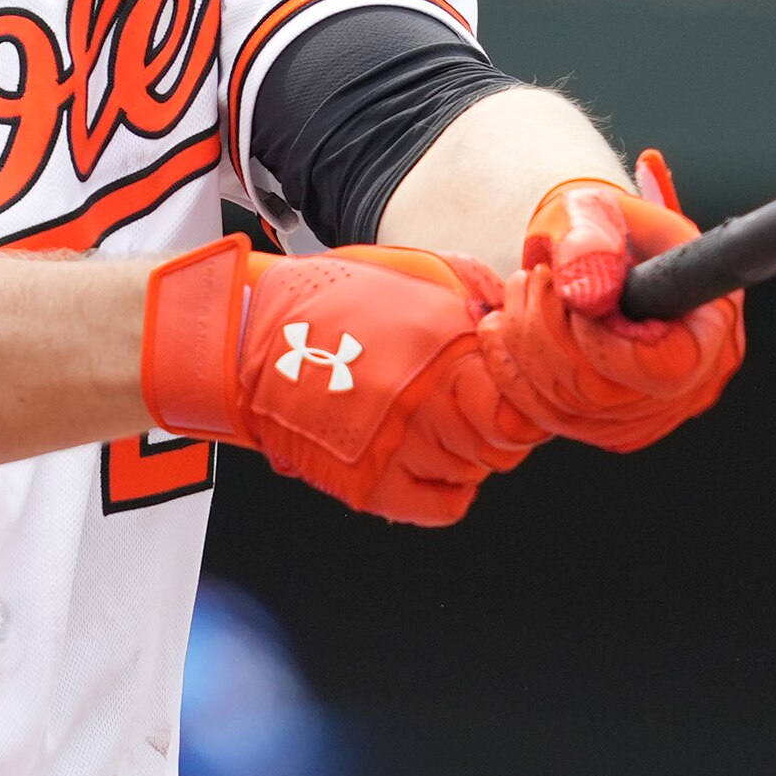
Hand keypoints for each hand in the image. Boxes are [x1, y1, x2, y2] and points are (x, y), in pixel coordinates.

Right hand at [141, 235, 542, 525]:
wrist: (248, 340)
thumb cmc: (331, 299)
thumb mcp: (420, 270)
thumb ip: (480, 292)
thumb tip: (520, 313)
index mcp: (449, 346)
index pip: (527, 396)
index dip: (526, 389)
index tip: (511, 383)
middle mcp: (432, 403)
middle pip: (510, 440)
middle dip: (500, 420)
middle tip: (476, 402)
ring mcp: (404, 449)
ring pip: (480, 470)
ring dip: (470, 449)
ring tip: (438, 420)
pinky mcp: (374, 487)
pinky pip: (447, 505)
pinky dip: (448, 487)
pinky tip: (429, 456)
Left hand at [481, 151, 745, 452]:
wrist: (582, 252)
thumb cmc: (600, 228)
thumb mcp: (594, 210)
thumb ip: (590, 240)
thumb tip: (586, 292)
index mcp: (711, 320)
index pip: (673, 366)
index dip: (611, 342)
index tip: (577, 302)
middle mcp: (690, 379)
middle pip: (609, 394)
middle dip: (550, 334)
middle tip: (536, 278)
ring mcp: (647, 410)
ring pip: (571, 409)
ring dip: (524, 345)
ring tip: (523, 289)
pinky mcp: (604, 425)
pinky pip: (545, 418)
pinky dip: (511, 370)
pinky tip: (505, 325)